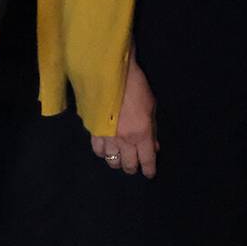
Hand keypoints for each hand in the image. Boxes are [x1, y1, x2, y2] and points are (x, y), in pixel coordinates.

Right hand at [91, 52, 157, 177]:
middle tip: (135, 164)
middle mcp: (124, 140)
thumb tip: (154, 146)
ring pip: (112, 161)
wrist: (110, 72)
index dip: (149, 170)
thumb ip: (152, 129)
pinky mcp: (93, 131)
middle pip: (128, 165)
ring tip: (121, 158)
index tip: (149, 173)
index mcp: (142, 133)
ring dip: (118, 162)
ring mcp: (107, 137)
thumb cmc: (136, 86)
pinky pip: (97, 151)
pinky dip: (103, 153)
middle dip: (133, 167)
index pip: (147, 160)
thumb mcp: (151, 107)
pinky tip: (107, 149)